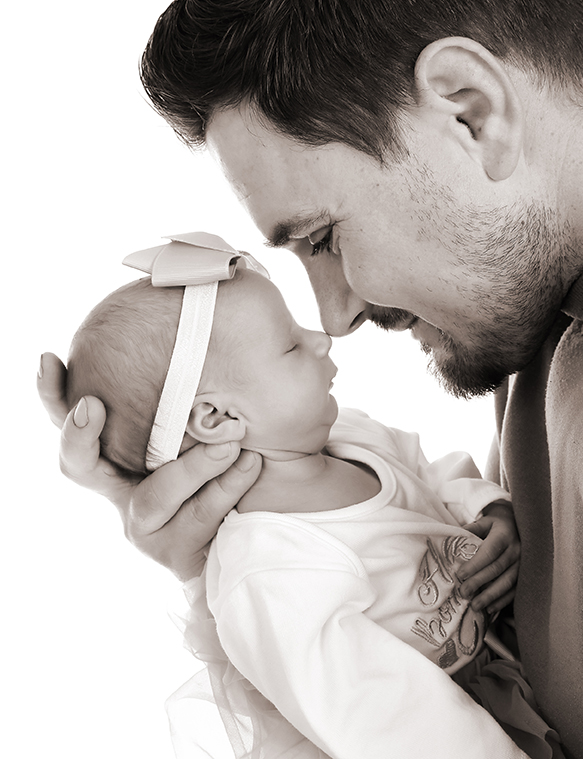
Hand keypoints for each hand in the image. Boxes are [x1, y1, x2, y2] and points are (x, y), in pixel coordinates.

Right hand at [37, 352, 261, 580]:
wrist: (260, 526)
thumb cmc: (232, 458)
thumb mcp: (216, 417)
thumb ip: (210, 380)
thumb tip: (223, 301)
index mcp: (121, 453)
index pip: (72, 421)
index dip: (52, 393)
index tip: (49, 358)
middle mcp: (123, 488)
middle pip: (79, 466)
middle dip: (78, 435)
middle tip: (92, 406)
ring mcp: (146, 525)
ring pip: (154, 496)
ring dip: (192, 466)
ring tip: (230, 441)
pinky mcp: (177, 552)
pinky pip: (197, 518)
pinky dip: (224, 489)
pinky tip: (249, 463)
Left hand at [458, 500, 519, 614]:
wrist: (519, 526)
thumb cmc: (496, 525)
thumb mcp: (483, 522)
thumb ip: (469, 530)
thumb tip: (450, 540)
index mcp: (504, 534)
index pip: (489, 552)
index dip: (475, 564)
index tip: (460, 575)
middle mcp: (516, 549)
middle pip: (496, 568)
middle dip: (478, 582)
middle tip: (463, 593)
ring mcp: (523, 563)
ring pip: (507, 582)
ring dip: (490, 596)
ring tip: (475, 605)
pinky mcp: (526, 575)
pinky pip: (515, 590)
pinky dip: (502, 601)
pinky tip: (490, 608)